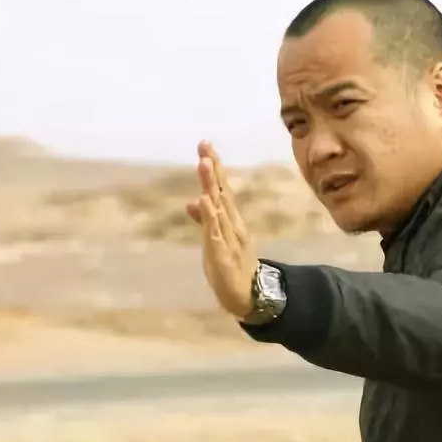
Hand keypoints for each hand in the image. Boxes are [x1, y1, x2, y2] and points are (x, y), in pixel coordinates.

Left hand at [186, 140, 258, 318]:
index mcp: (230, 220)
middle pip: (221, 191)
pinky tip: (204, 201)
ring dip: (210, 185)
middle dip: (213, 168)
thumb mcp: (214, 240)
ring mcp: (229, 237)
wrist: (248, 296)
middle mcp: (232, 224)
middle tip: (205, 145)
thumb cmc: (231, 266)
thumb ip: (205, 220)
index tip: (206, 145)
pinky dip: (210, 215)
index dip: (214, 168)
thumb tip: (192, 202)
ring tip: (204, 163)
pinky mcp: (222, 253)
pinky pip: (215, 231)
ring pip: (218, 207)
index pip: (221, 189)